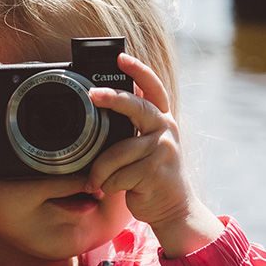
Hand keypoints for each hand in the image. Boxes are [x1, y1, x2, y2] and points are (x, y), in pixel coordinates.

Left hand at [86, 53, 224, 257]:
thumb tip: (105, 107)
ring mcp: (163, 150)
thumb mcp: (147, 145)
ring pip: (116, 153)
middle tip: (93, 94)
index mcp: (162, 119)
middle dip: (112, 98)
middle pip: (136, 107)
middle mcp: (165, 129)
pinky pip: (118, 175)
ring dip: (100, 171)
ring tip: (97, 181)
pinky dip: (108, 185)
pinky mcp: (155, 172)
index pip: (153, 88)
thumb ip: (134, 128)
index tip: (121, 58)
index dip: (138, 71)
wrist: (173, 207)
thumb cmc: (151, 175)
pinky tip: (113, 189)